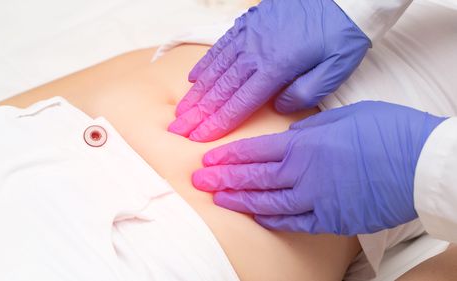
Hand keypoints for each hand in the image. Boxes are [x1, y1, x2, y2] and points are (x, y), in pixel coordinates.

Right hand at [168, 0, 370, 141]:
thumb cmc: (341, 32)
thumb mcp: (335, 69)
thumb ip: (304, 93)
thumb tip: (278, 106)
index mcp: (275, 68)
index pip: (239, 104)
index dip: (217, 123)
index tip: (199, 137)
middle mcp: (255, 52)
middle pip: (220, 90)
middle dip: (198, 113)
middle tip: (179, 128)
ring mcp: (248, 36)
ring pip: (215, 70)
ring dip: (196, 92)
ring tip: (181, 109)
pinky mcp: (248, 23)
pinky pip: (220, 47)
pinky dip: (205, 64)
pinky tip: (193, 78)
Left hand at [192, 101, 445, 234]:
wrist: (422, 163)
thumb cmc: (386, 131)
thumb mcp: (342, 117)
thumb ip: (309, 128)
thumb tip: (287, 134)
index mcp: (305, 143)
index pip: (255, 151)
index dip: (229, 156)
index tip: (208, 159)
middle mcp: (304, 173)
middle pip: (253, 177)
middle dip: (223, 178)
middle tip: (199, 180)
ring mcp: (316, 198)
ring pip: (267, 201)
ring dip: (240, 200)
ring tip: (218, 199)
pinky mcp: (332, 218)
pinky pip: (294, 221)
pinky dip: (272, 219)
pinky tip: (256, 217)